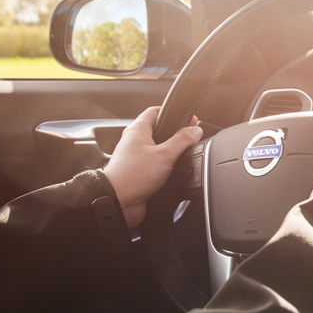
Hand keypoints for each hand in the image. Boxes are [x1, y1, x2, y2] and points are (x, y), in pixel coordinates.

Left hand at [103, 107, 203, 227]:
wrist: (117, 201)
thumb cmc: (132, 175)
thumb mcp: (164, 155)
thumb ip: (182, 140)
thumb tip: (195, 130)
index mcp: (137, 130)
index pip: (154, 111)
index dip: (171, 112)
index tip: (186, 118)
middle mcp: (133, 142)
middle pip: (156, 130)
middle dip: (173, 133)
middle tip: (187, 136)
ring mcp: (134, 157)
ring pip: (155, 148)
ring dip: (169, 151)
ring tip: (182, 154)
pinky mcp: (137, 172)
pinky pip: (153, 164)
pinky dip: (164, 165)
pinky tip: (173, 171)